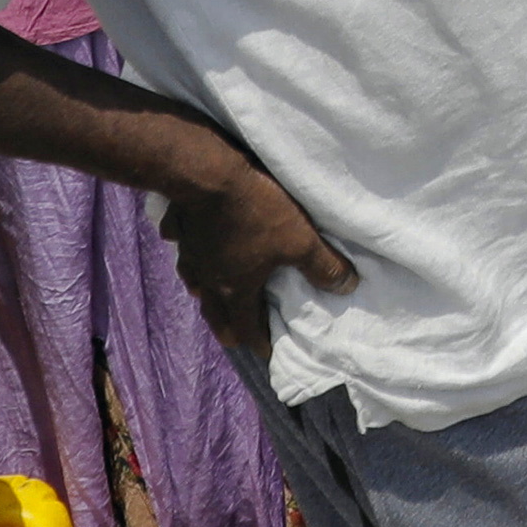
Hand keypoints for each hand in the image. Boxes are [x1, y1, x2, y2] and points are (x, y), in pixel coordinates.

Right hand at [156, 152, 358, 356]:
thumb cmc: (256, 212)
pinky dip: (191, 256)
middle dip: (230, 328)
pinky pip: (182, 250)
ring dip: (208, 296)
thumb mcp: (300, 240)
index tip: (268, 351)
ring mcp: (189, 257)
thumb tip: (347, 287)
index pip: (246, 329)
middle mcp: (207, 281)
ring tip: (217, 296)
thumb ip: (324, 267)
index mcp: (235, 290)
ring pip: (196, 287)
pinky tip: (193, 247)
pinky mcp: (179, 230)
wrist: (208, 175)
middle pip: (215, 317)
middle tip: (240, 334)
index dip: (260, 343)